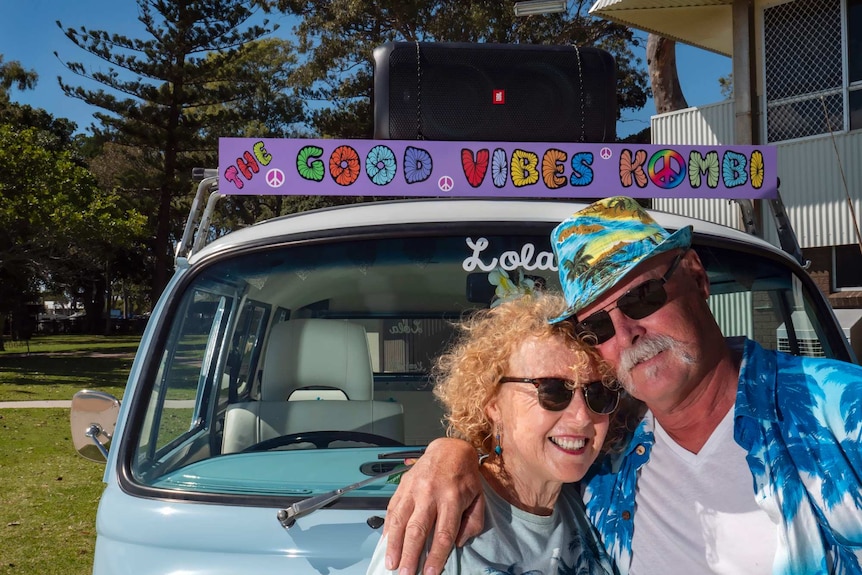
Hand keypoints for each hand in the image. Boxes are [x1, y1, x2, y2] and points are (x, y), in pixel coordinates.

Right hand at [383, 437, 483, 574]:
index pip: (443, 533)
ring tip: (391, 563)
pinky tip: (386, 543)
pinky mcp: (403, 486)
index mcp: (452, 498)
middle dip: (410, 555)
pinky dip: (388, 528)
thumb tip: (458, 543)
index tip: (430, 573)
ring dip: (394, 545)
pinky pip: (392, 509)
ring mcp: (414, 489)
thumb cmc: (465, 476)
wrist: (449, 449)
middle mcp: (431, 494)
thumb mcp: (479, 498)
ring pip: (401, 520)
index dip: (436, 556)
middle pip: (418, 530)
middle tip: (405, 574)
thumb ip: (473, 522)